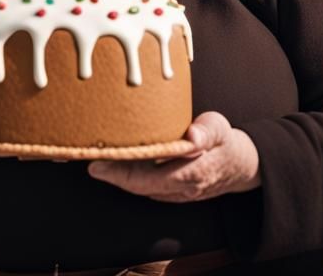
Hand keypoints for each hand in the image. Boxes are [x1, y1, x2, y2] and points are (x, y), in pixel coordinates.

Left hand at [88, 111, 260, 202]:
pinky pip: (142, 184)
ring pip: (137, 186)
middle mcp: (178, 189)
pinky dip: (125, 174)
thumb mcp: (220, 130)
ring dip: (114, 174)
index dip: (121, 174)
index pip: (149, 178)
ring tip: (90, 153)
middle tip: (83, 156)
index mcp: (191, 173)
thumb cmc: (225, 142)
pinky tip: (110, 159)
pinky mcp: (168, 190)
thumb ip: (206, 132)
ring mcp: (173, 193)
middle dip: (109, 173)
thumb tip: (193, 137)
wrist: (239, 166)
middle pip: (136, 184)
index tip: (98, 164)